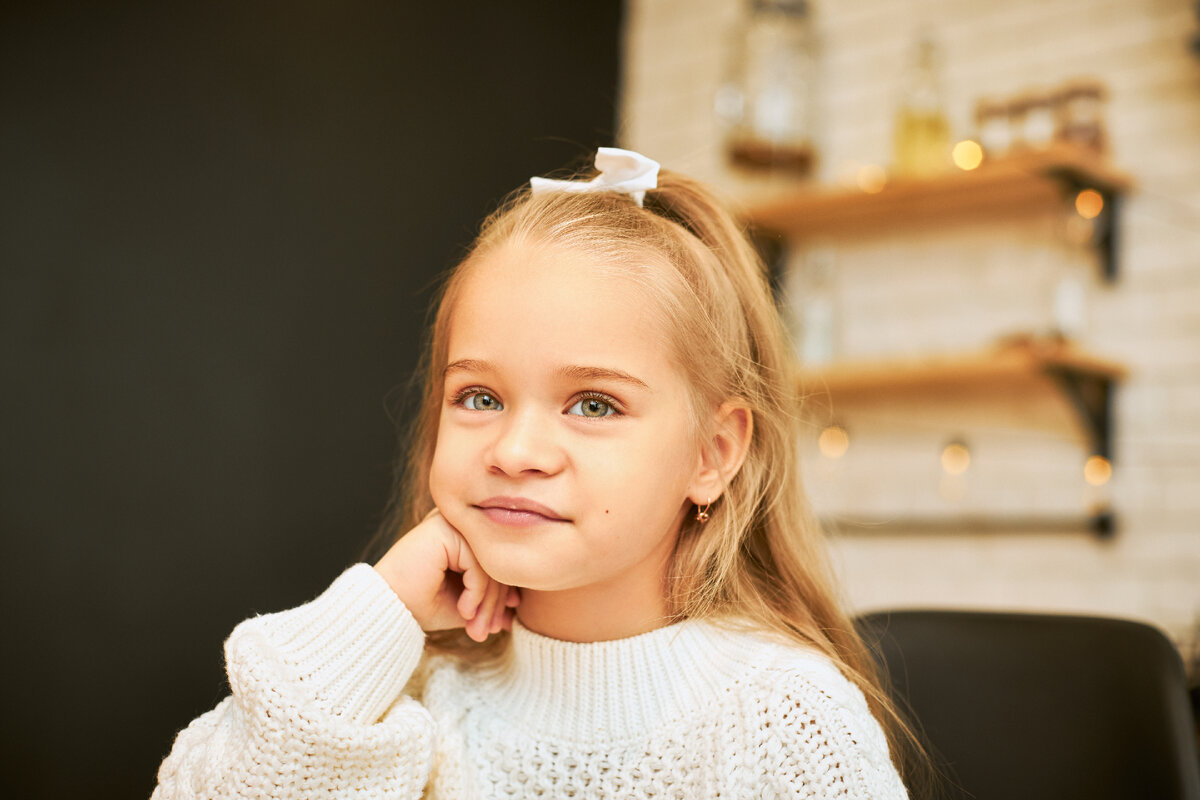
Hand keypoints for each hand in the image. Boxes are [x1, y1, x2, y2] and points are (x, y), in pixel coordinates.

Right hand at [373, 510, 518, 641]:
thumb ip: (488, 600)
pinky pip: (477, 563)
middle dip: (495, 603)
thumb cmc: (418, 605)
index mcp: (462, 536)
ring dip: (487, 603)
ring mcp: (450, 523)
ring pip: (490, 564)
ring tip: (477, 628)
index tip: (502, 623)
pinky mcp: (444, 530)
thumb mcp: (463, 604)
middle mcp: (457, 524)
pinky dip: (476, 592)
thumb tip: (516, 609)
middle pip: (495, 562)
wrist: (384, 610)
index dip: (503, 594)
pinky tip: (465, 610)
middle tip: (490, 632)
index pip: (496, 561)